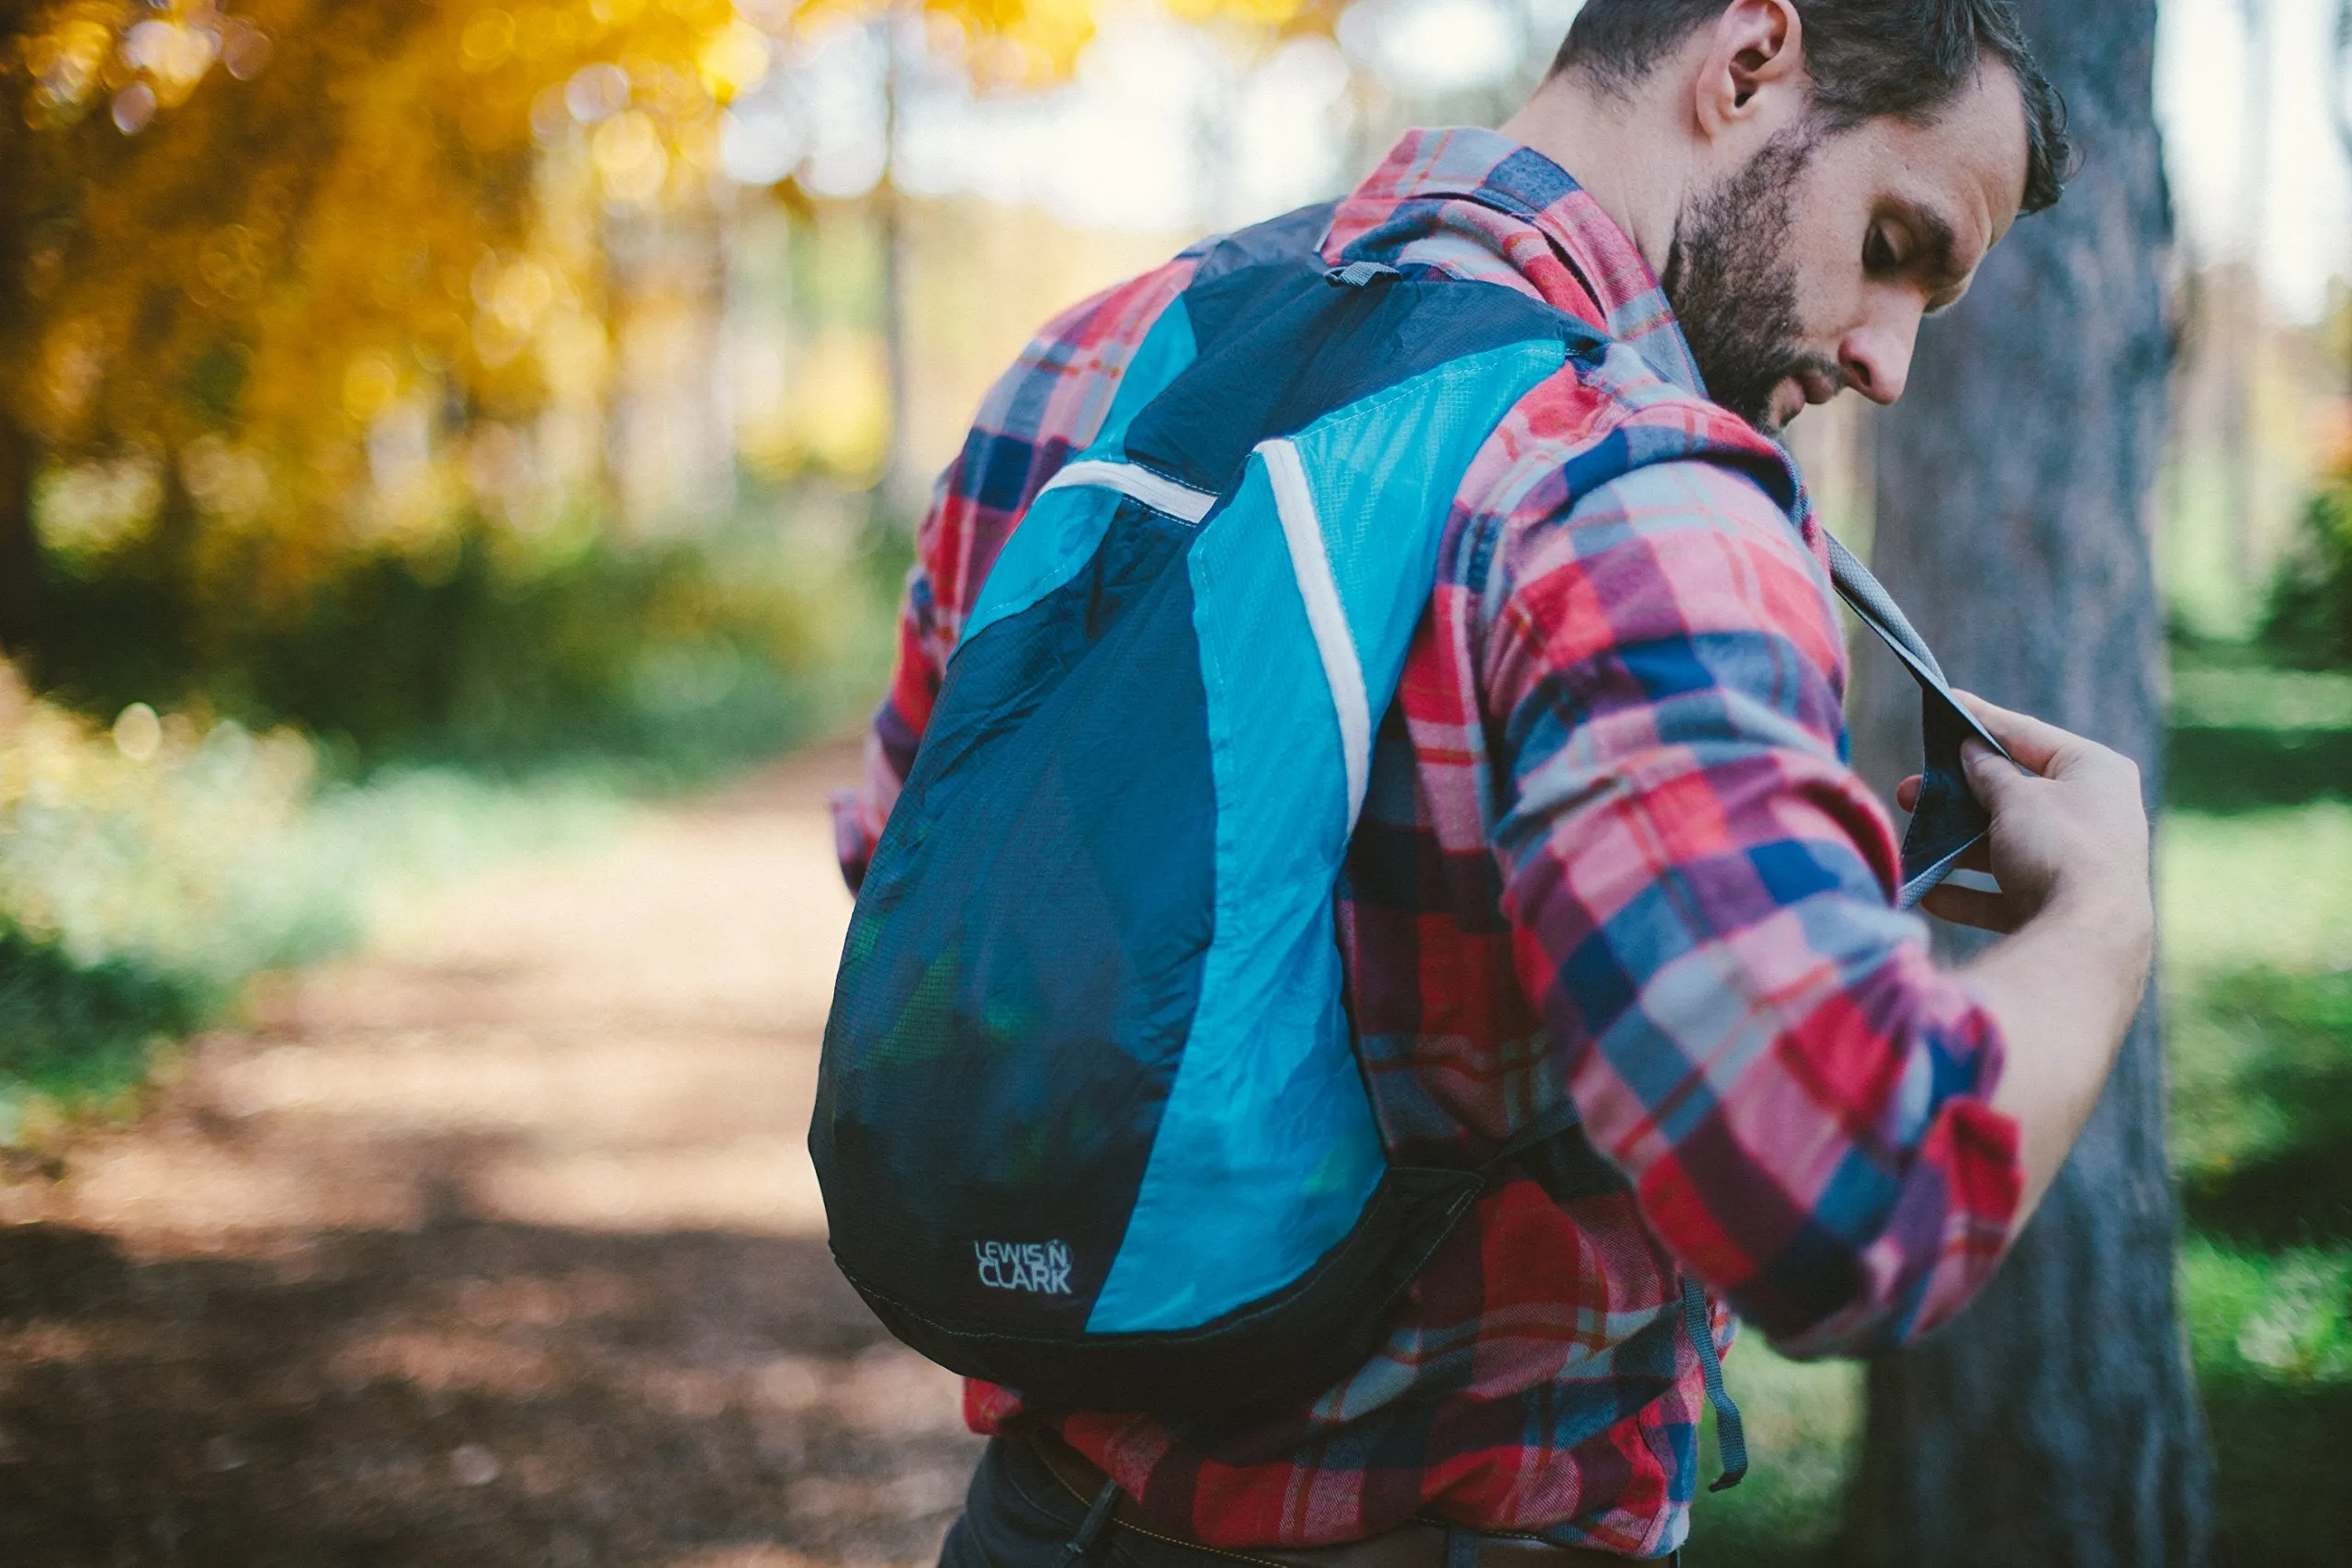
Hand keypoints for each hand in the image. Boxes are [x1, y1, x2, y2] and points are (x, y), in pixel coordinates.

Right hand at [1893, 693, 2151, 946]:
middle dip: (1957, 796)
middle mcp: (2095, 813)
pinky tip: (1930, 892)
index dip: (1980, 719)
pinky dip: (1968, 892)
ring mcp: (2079, 863)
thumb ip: (1988, 772)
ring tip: (1912, 842)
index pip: (2027, 735)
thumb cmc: (2057, 847)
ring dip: (1957, 846)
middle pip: (2012, 794)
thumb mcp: (2015, 796)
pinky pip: (2006, 892)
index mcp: (2096, 770)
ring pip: (2005, 844)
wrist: (2087, 937)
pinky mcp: (2060, 907)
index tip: (1944, 703)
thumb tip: (1972, 751)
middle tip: (1909, 791)